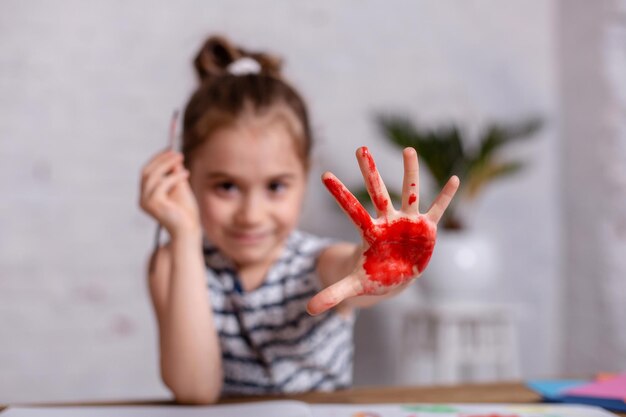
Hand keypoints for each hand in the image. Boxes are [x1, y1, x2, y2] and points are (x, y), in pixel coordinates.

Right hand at [139, 150, 199, 237]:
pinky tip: (186, 174)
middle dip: (161, 160)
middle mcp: (142, 199)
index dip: (157, 159)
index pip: (147, 172)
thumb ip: (175, 175)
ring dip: (167, 165)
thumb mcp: (180, 188)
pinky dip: (174, 177)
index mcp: (146, 195)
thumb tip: (174, 159)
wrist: (188, 230)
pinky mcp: (154, 204)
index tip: (170, 150)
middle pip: (147, 172)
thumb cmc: (185, 212)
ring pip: (153, 176)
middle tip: (177, 153)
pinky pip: (163, 184)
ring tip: (181, 159)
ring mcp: (146, 202)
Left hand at [307, 147, 458, 314]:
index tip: (324, 175)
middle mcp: (387, 221)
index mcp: (370, 232)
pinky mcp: (425, 228)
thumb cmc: (373, 276)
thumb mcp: (354, 286)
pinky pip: (437, 210)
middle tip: (360, 148)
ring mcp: (407, 222)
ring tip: (408, 150)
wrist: (395, 277)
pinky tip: (453, 179)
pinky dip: (445, 197)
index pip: (352, 210)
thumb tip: (308, 310)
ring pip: (408, 193)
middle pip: (378, 192)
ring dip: (409, 172)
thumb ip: (333, 295)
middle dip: (370, 171)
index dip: (339, 194)